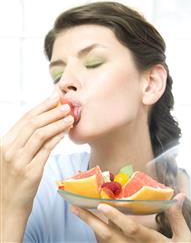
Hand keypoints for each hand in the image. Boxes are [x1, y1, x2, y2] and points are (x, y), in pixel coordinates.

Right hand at [1, 94, 73, 213]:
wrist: (8, 206)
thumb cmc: (13, 179)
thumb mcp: (13, 156)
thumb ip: (24, 140)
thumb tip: (45, 120)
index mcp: (4, 142)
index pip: (25, 118)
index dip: (41, 106)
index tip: (54, 97)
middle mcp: (9, 150)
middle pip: (33, 123)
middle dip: (52, 111)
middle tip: (66, 105)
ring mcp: (19, 161)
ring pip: (41, 134)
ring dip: (57, 123)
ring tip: (70, 116)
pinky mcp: (30, 172)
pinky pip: (47, 150)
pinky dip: (57, 138)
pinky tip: (66, 132)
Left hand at [71, 194, 190, 242]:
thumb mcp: (183, 241)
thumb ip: (177, 218)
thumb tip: (179, 196)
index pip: (131, 229)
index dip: (116, 217)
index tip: (102, 205)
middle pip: (108, 235)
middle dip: (90, 220)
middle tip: (75, 206)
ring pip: (104, 240)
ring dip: (90, 224)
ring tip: (76, 208)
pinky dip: (97, 231)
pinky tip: (91, 220)